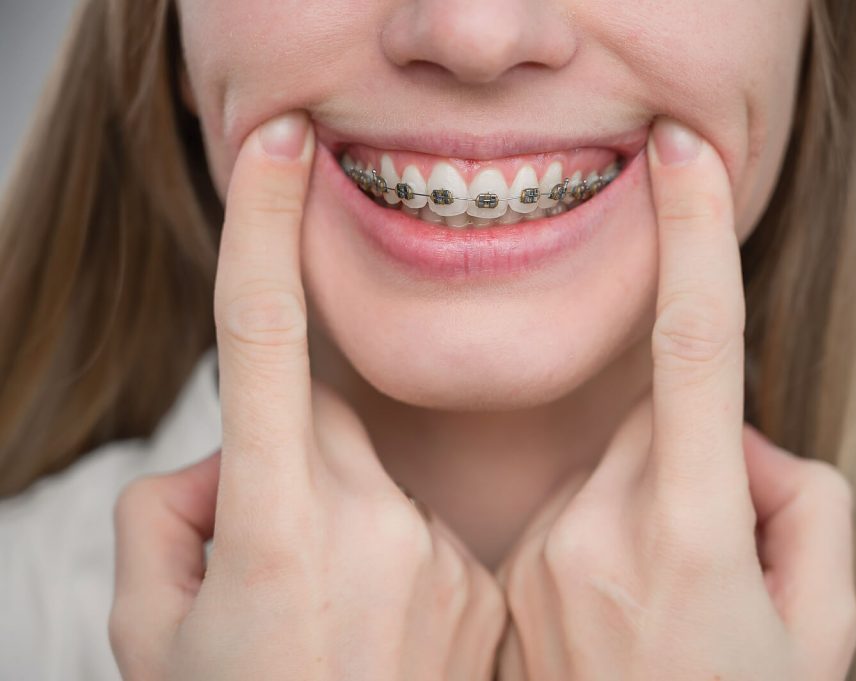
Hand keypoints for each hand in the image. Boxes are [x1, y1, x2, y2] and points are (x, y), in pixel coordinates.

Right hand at [109, 112, 505, 680]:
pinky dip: (391, 564)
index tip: (277, 141)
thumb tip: (229, 468)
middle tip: (278, 570)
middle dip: (286, 466)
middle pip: (321, 425)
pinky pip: (422, 531)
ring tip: (335, 627)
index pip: (267, 341)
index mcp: (278, 528)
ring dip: (337, 523)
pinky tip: (384, 641)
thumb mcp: (154, 632)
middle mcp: (371, 525)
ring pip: (367, 479)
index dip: (264, 230)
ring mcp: (441, 556)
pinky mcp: (487, 587)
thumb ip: (172, 518)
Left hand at [494, 117, 855, 680]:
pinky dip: (611, 539)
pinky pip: (579, 509)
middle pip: (664, 425)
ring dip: (655, 508)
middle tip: (716, 567)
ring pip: (621, 468)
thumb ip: (801, 506)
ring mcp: (544, 552)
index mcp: (686, 532)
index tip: (679, 152)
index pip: (693, 349)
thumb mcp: (819, 628)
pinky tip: (615, 621)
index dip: (691, 238)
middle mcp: (600, 528)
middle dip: (702, 464)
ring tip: (660, 615)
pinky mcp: (511, 573)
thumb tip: (741, 449)